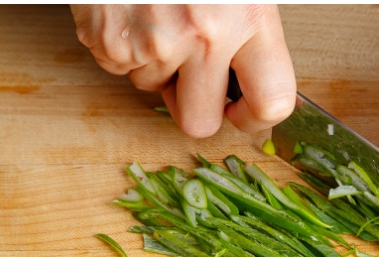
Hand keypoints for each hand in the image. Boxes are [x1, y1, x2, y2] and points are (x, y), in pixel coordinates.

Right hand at [70, 4, 295, 136]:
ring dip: (155, 64)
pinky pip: (118, 67)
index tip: (243, 112)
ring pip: (152, 89)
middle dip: (193, 106)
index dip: (255, 117)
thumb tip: (252, 82)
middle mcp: (201, 37)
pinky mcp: (107, 44)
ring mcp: (149, 44)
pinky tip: (130, 11)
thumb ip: (249, 28)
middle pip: (198, 123)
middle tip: (191, 80)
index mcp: (246, 17)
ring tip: (155, 16)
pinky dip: (122, 46)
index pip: (271, 100)